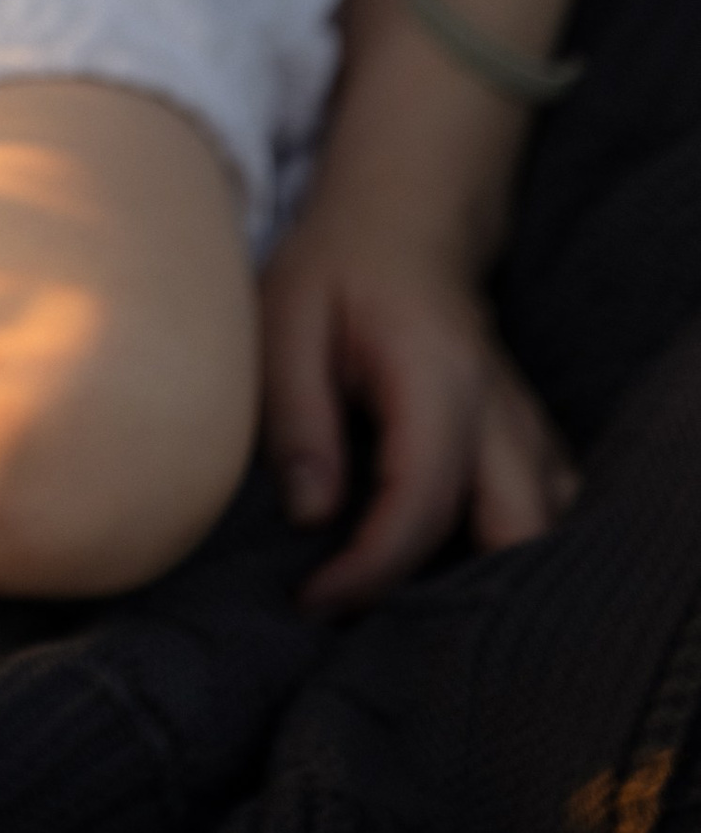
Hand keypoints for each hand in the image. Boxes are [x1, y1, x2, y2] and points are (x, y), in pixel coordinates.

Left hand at [261, 187, 577, 610]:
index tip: (313, 599)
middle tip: (370, 614)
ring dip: (491, 573)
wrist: (400, 218)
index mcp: (437, 378)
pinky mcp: (526, 435)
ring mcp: (524, 422)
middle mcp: (499, 409)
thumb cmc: (334, 269)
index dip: (371, 570)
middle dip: (454, 594)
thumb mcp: (286, 320)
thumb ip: (298, 417)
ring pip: (546, 525)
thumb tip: (312, 517)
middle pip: (518, 533)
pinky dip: (509, 545)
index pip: (423, 504)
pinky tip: (448, 559)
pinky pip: (545, 507)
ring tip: (408, 593)